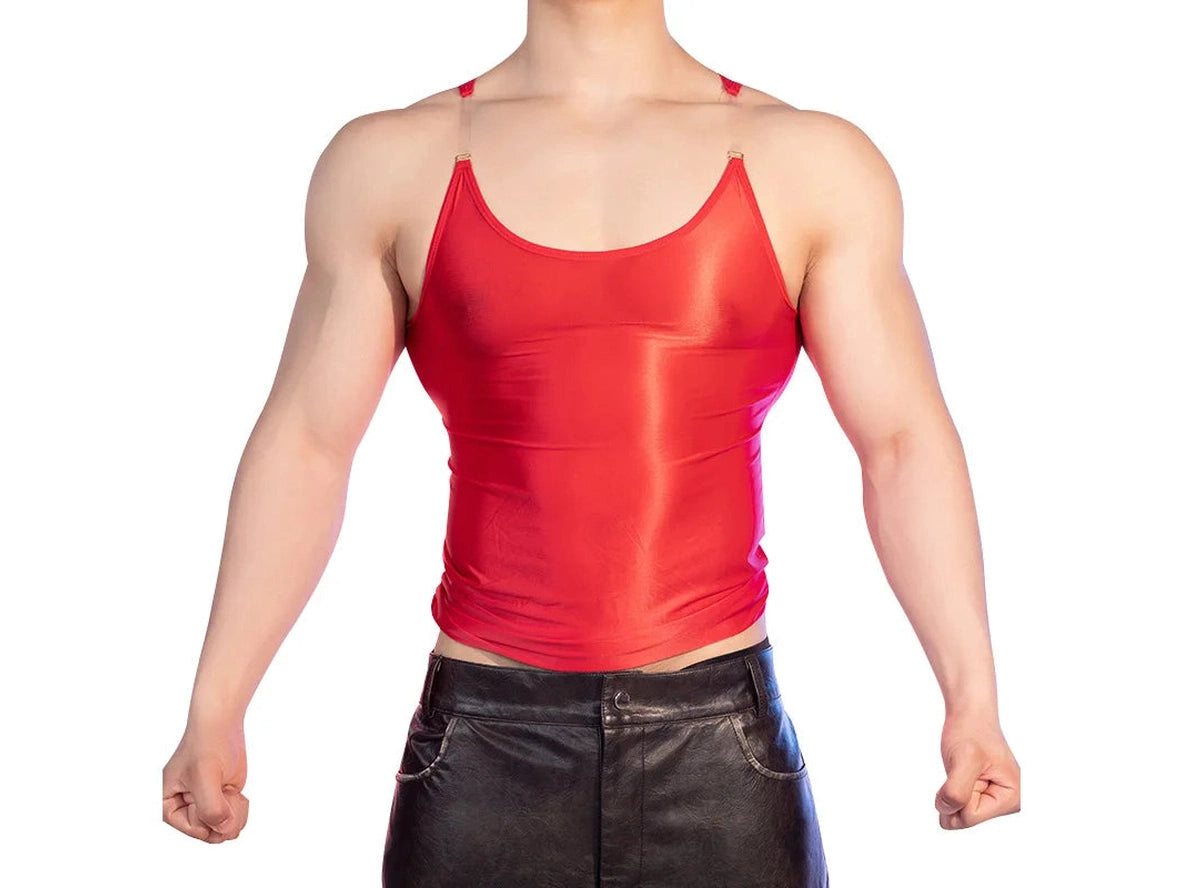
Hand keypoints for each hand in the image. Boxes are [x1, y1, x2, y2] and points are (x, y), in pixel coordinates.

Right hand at [163, 717, 249, 842]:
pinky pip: (234, 820)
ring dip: (234, 813)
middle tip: (226, 793)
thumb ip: (210, 808)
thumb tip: (224, 830)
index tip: (215, 793)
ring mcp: (205, 806)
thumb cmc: (206, 745)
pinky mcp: (222, 801)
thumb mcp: (204, 776)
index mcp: (168, 806)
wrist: (221, 725)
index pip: (193, 830)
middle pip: (211, 834)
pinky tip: (236, 792)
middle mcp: (186, 810)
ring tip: (229, 790)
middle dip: (225, 816)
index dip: (211, 816)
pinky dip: (240, 809)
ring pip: (224, 830)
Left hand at [934, 713, 1019, 828]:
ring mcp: (996, 800)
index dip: (955, 794)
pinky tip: (963, 773)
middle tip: (964, 768)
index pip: (970, 817)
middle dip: (954, 794)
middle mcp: (1009, 804)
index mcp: (1013, 799)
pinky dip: (951, 789)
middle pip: (964, 817)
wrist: (970, 715)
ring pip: (958, 812)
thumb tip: (946, 811)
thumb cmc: (971, 732)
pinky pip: (957, 804)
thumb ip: (956, 791)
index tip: (965, 768)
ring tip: (964, 769)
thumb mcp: (963, 760)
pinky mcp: (984, 795)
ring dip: (952, 790)